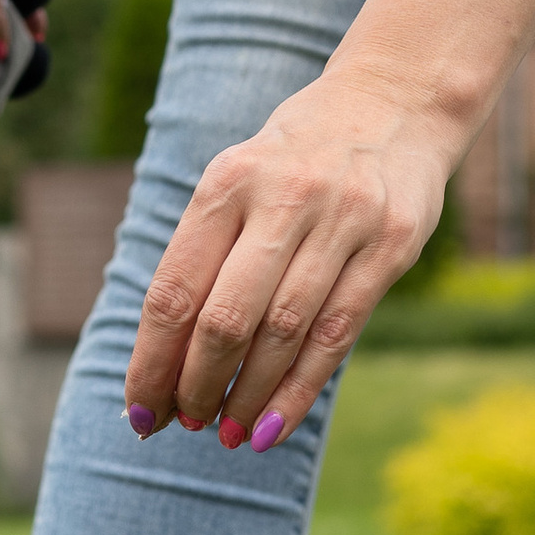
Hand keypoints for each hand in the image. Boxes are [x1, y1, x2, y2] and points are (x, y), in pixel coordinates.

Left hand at [123, 65, 450, 451]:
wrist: (395, 100)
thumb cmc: (294, 159)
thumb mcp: (238, 180)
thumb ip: (205, 254)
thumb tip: (165, 359)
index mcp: (227, 182)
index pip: (174, 290)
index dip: (152, 361)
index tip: (139, 409)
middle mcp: (283, 198)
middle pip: (225, 318)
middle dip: (196, 386)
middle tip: (183, 424)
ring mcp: (343, 220)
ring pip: (283, 333)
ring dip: (247, 397)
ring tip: (226, 434)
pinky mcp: (391, 246)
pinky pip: (338, 334)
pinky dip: (299, 390)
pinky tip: (272, 427)